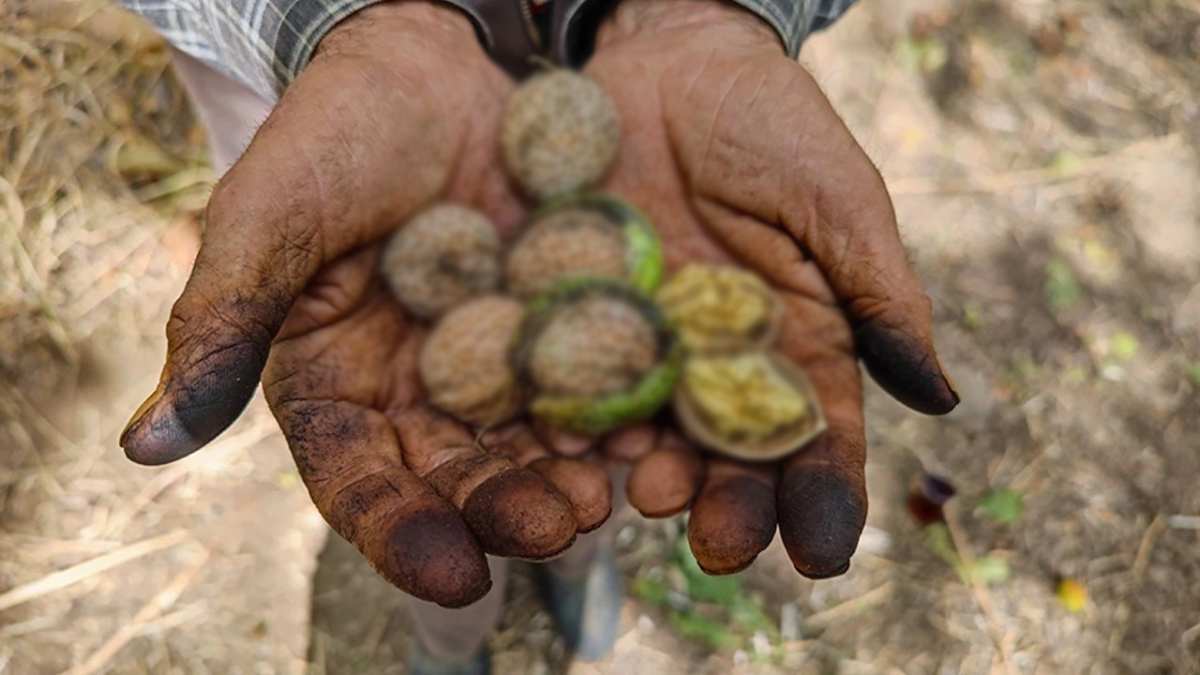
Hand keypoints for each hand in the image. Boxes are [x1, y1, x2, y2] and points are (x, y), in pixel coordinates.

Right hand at [119, 3, 610, 607]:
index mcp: (340, 383)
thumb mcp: (271, 214)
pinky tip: (661, 435)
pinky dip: (630, 414)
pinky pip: (606, 381)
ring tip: (613, 497)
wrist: (444, 51)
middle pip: (462, 476)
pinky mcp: (577, 323)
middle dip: (504, 511)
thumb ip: (222, 323)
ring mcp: (506, 361)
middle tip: (557, 530)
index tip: (450, 574)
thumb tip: (143, 445)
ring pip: (539, 444)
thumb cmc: (342, 127)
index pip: (363, 480)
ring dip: (575, 479)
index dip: (401, 531)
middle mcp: (425, 390)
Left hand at [587, 0, 958, 576]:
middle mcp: (710, 364)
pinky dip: (566, 417)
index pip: (813, 437)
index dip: (820, 496)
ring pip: (643, 432)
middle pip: (724, 457)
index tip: (820, 551)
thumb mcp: (835, 199)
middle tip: (717, 544)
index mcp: (790, 345)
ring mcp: (633, 345)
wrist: (666, 54)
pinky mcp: (563, 316)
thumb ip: (878, 294)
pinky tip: (566, 443)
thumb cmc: (769, 122)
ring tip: (645, 497)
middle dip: (726, 504)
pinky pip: (562, 377)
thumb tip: (938, 401)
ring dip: (645, 475)